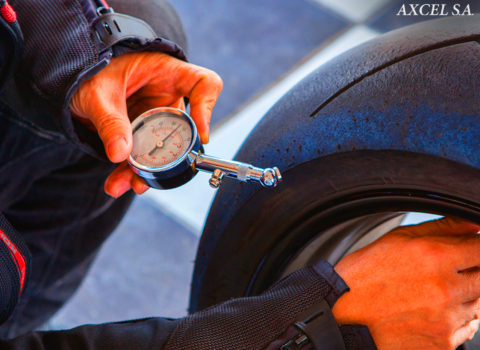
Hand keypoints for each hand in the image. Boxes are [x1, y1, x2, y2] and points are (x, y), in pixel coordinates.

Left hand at [70, 52, 222, 196]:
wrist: (72, 84)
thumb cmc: (89, 71)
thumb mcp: (96, 92)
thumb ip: (109, 120)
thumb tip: (120, 153)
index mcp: (166, 72)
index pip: (203, 84)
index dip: (208, 107)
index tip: (201, 135)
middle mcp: (167, 97)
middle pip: (185, 128)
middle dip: (172, 155)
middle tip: (158, 171)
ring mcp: (156, 119)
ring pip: (163, 149)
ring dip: (148, 171)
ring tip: (129, 183)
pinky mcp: (142, 136)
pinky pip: (144, 158)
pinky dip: (132, 173)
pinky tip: (118, 183)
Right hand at [332, 217, 479, 349]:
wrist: (342, 315)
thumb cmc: (364, 275)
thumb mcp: (397, 239)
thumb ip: (441, 229)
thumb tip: (473, 224)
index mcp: (435, 258)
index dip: (477, 247)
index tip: (470, 248)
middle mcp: (445, 290)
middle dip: (472, 271)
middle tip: (447, 271)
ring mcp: (446, 320)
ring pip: (478, 304)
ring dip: (465, 296)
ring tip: (432, 292)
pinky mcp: (443, 343)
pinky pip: (467, 329)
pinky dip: (456, 319)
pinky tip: (432, 311)